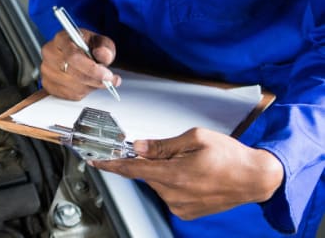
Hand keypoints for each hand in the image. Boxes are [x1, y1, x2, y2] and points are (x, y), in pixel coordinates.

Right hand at [40, 29, 119, 99]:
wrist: (78, 53)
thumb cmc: (87, 47)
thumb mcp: (100, 42)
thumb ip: (105, 47)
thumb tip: (103, 55)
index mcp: (61, 39)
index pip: (72, 56)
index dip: (91, 68)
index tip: (107, 75)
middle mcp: (50, 53)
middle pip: (73, 73)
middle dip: (96, 80)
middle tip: (110, 80)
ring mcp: (47, 70)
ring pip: (73, 86)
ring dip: (90, 86)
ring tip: (97, 79)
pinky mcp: (48, 84)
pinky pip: (70, 95)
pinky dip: (83, 92)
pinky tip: (86, 83)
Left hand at [92, 127, 283, 219]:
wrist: (255, 178)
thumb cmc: (230, 156)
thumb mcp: (195, 138)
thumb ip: (163, 145)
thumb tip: (138, 147)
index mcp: (174, 174)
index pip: (132, 169)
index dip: (112, 164)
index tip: (96, 161)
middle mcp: (175, 194)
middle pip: (147, 173)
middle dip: (153, 161)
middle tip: (176, 153)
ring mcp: (180, 206)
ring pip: (158, 183)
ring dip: (166, 172)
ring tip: (192, 166)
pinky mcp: (186, 212)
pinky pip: (169, 193)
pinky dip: (174, 183)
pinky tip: (194, 177)